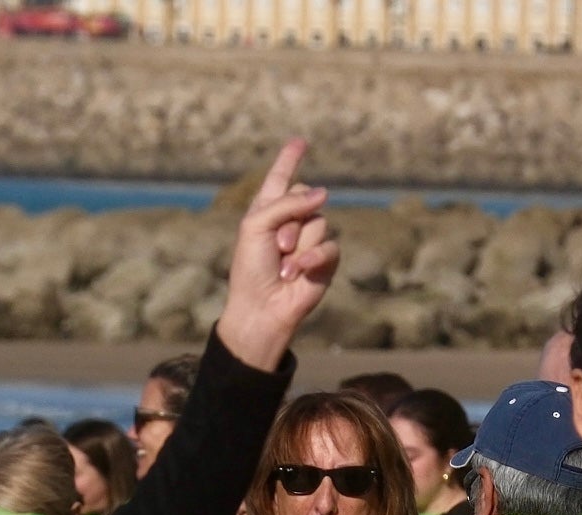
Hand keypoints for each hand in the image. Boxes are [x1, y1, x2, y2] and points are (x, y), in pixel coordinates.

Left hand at [210, 139, 339, 373]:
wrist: (261, 306)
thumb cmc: (251, 268)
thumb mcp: (257, 225)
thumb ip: (287, 203)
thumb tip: (324, 193)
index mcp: (268, 210)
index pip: (281, 178)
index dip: (290, 159)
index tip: (300, 141)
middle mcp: (291, 222)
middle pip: (306, 197)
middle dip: (292, 220)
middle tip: (277, 245)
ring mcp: (310, 241)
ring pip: (319, 222)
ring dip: (299, 245)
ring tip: (284, 266)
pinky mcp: (325, 261)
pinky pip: (330, 246)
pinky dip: (313, 258)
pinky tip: (299, 272)